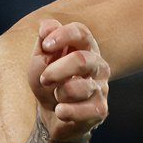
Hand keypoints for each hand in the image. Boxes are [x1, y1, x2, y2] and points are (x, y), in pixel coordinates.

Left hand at [32, 19, 109, 142]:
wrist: (53, 116)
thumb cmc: (49, 84)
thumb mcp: (40, 61)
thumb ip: (44, 41)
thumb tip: (46, 26)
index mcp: (85, 48)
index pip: (81, 32)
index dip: (63, 36)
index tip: (46, 46)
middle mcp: (98, 65)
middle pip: (82, 60)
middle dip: (56, 70)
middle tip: (44, 79)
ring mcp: (101, 88)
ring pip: (78, 88)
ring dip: (59, 93)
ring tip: (57, 97)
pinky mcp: (100, 110)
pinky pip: (82, 110)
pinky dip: (64, 111)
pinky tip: (60, 111)